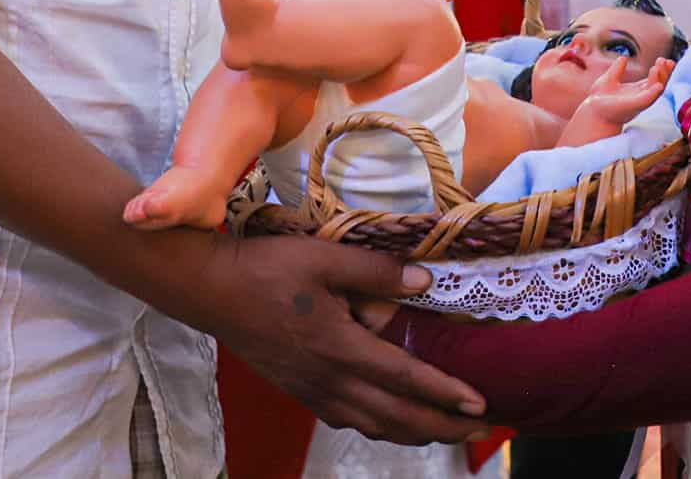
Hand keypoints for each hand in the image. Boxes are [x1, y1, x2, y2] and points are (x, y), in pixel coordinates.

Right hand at [194, 235, 486, 443]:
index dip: (446, 394)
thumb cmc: (267, 269)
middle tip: (478, 432)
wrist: (210, 291)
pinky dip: (381, 428)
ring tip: (445, 432)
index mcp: (339, 347)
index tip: (480, 406)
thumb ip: (376, 270)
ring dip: (414, 434)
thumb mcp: (324, 257)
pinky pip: (349, 420)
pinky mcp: (300, 391)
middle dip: (441, 428)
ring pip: (374, 426)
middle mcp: (329, 379)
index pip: (406, 378)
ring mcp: (312, 391)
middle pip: (396, 417)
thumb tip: (425, 281)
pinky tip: (391, 422)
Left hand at [574, 56, 677, 127]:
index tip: (663, 59)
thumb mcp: (609, 79)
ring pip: (656, 92)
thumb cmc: (600, 99)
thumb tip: (624, 57)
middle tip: (667, 60)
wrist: (592, 112)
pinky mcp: (633, 107)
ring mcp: (638, 103)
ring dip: (660, 79)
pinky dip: (654, 93)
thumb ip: (618, 69)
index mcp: (637, 91)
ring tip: (658, 66)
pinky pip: (646, 100)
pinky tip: (658, 85)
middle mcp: (641, 97)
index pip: (655, 80)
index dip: (661, 70)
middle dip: (666, 74)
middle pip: (660, 85)